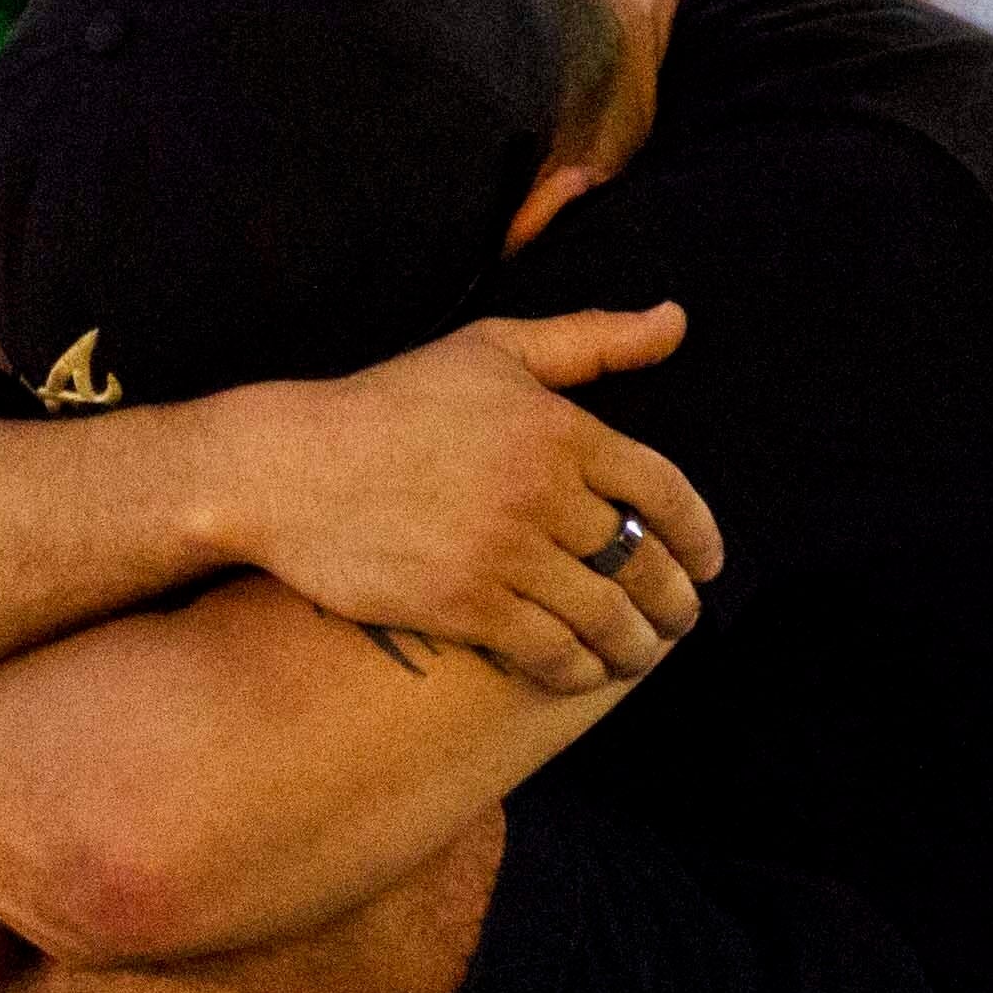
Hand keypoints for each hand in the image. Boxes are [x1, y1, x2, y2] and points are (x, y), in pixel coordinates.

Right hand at [197, 309, 722, 695]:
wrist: (283, 468)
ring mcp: (502, 552)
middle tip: (678, 621)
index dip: (699, 536)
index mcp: (560, 428)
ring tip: (635, 653)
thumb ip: (590, 340)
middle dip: (672, 602)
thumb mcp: (490, 350)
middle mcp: (542, 492)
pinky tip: (581, 672)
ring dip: (632, 644)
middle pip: (641, 562)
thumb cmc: (385, 404)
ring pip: (602, 614)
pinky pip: (547, 649)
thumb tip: (676, 321)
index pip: (664, 490)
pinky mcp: (461, 604)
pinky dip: (576, 668)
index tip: (708, 564)